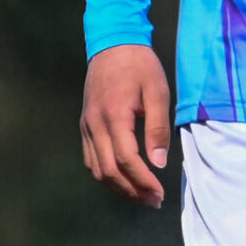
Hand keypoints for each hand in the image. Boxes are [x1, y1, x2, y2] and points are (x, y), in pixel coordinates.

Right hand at [81, 43, 172, 206]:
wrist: (113, 43)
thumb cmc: (140, 66)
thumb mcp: (158, 92)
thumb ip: (158, 128)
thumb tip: (158, 163)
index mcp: (113, 115)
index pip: (125, 159)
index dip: (143, 181)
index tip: (160, 193)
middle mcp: (94, 124)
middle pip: (108, 170)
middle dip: (132, 191)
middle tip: (154, 202)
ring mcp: (86, 126)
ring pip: (96, 169)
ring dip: (118, 187)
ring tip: (142, 197)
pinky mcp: (85, 125)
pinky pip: (91, 159)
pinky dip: (106, 175)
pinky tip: (124, 181)